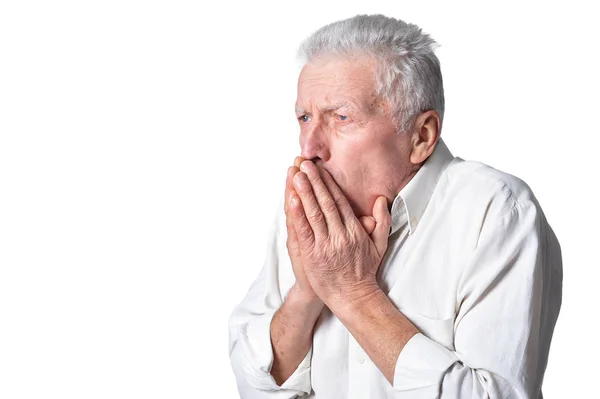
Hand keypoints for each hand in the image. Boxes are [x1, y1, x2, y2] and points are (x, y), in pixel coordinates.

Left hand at [289, 160, 390, 307]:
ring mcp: (326, 244)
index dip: (329, 184)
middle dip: (315, 181)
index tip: (321, 169)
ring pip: (314, 213)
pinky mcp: (313, 254)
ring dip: (304, 192)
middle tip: (305, 164)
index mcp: (354, 230)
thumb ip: (382, 222)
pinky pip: (304, 231)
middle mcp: (340, 234)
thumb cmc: (364, 272)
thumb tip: (381, 200)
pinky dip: (298, 214)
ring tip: (296, 175)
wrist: (353, 297)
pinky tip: (293, 199)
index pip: (340, 201)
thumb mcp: (379, 245)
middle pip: (326, 202)